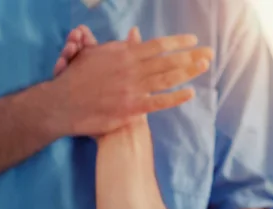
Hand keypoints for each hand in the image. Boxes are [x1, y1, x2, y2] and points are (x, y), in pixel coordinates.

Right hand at [46, 25, 213, 137]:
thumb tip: (135, 36)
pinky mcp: (131, 109)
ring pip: (167, 78)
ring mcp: (132, 89)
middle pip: (168, 60)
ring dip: (188, 71)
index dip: (178, 42)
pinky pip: (159, 102)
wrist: (62, 104)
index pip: (157, 45)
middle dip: (191, 55)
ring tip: (204, 66)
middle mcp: (131, 69)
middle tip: (210, 53)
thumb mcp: (95, 54)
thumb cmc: (77, 78)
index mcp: (123, 54)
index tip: (193, 41)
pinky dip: (176, 97)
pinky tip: (190, 93)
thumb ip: (119, 46)